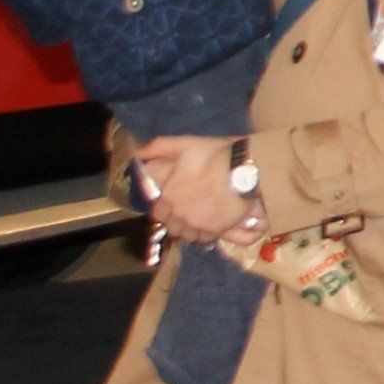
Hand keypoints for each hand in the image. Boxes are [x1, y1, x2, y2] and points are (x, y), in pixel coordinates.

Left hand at [137, 134, 255, 240]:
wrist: (246, 170)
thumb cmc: (215, 156)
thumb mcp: (185, 144)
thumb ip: (158, 148)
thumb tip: (137, 154)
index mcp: (169, 196)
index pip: (157, 213)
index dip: (164, 209)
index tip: (172, 203)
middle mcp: (180, 214)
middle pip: (172, 227)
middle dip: (177, 220)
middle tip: (188, 211)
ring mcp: (198, 225)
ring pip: (188, 235)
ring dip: (190, 229)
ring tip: (199, 219)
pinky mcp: (216, 230)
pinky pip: (205, 239)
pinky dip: (205, 234)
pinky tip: (211, 224)